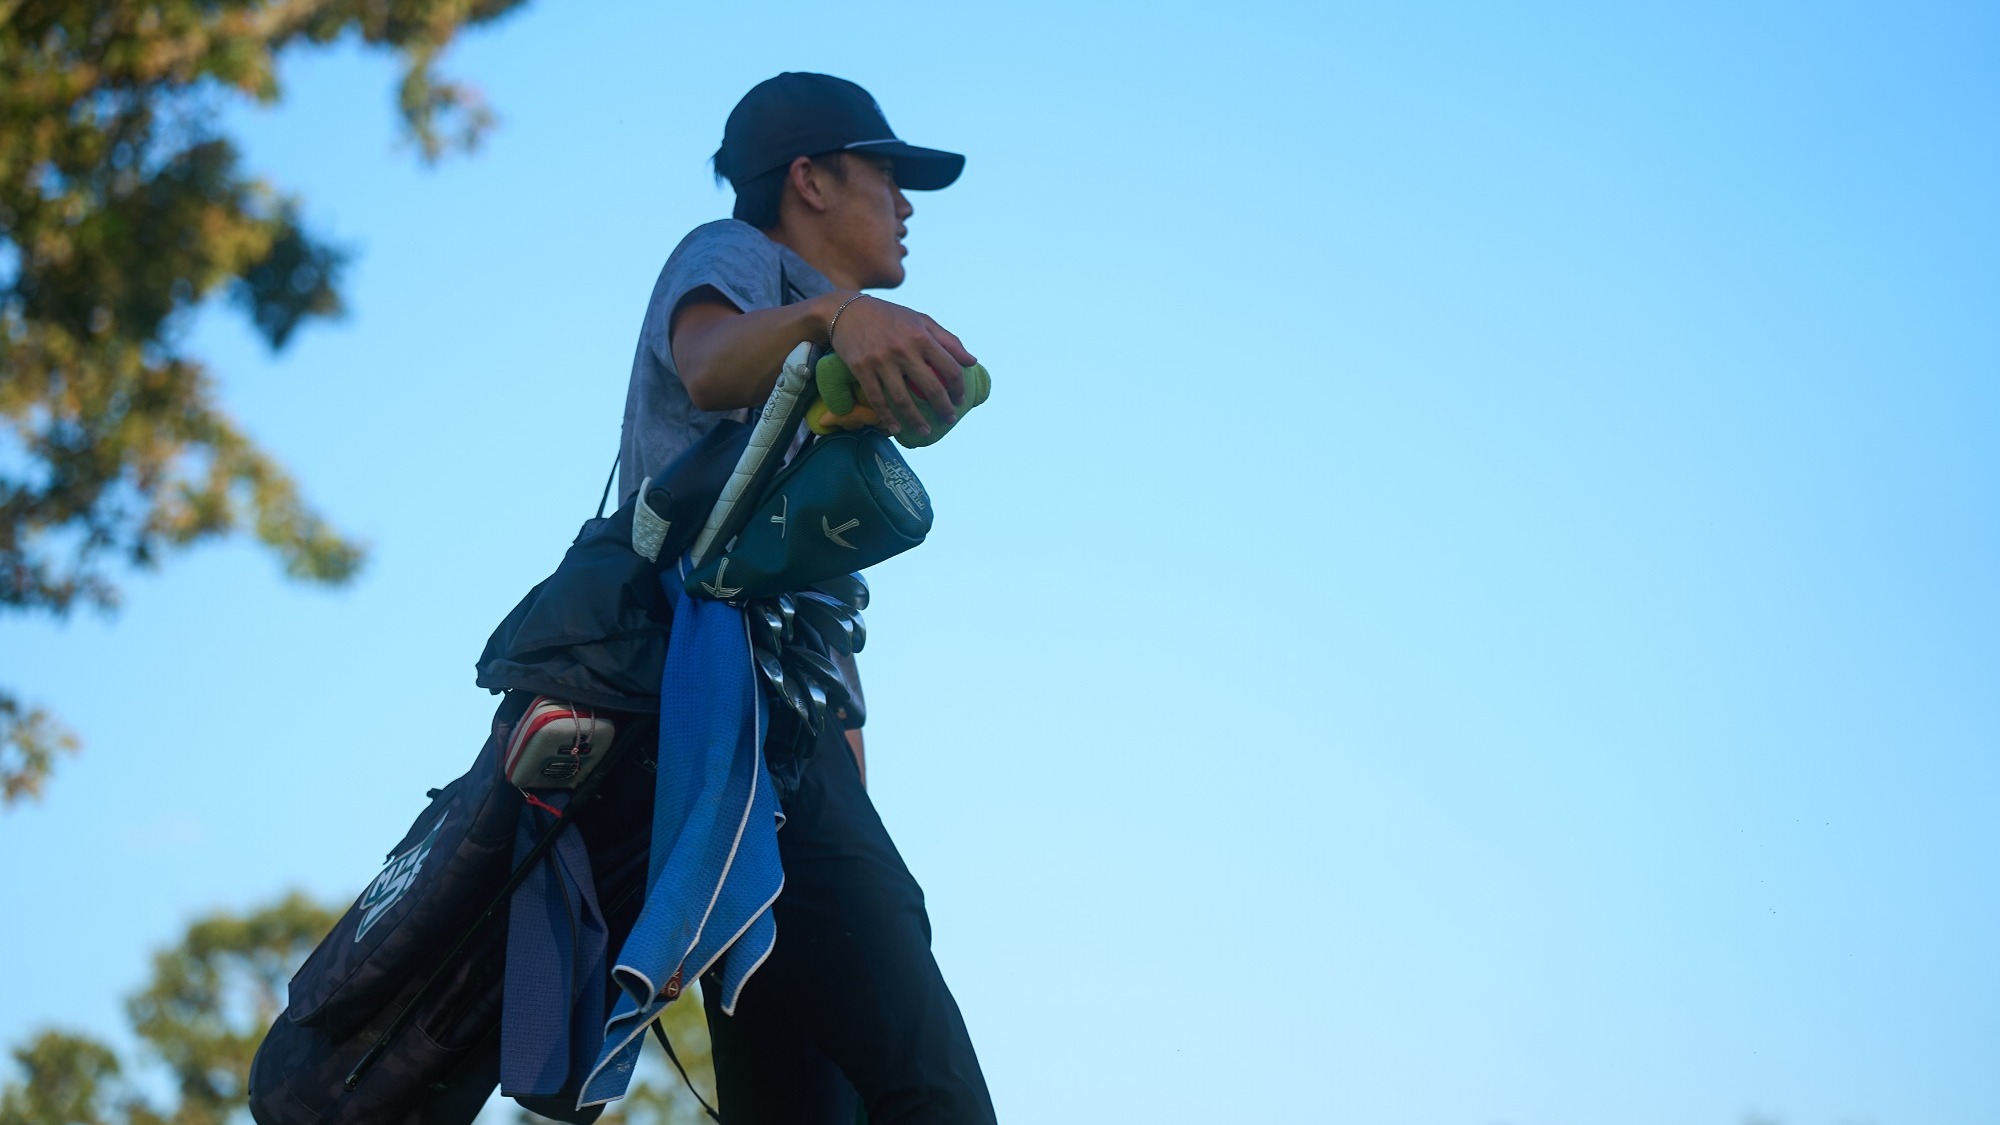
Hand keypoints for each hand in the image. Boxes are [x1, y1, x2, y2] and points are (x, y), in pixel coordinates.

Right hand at [827, 294, 976, 436]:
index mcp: (921, 336)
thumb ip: (948, 340)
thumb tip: (972, 362)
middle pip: (930, 388)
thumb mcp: (921, 320)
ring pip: (903, 399)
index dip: (959, 388)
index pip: (949, 368)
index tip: (960, 399)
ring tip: (925, 432)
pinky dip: (887, 417)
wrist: (848, 311)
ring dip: (916, 420)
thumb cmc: (890, 317)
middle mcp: (903, 349)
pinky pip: (877, 399)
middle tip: (949, 419)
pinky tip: (896, 428)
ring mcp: (881, 360)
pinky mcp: (861, 369)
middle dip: (944, 408)